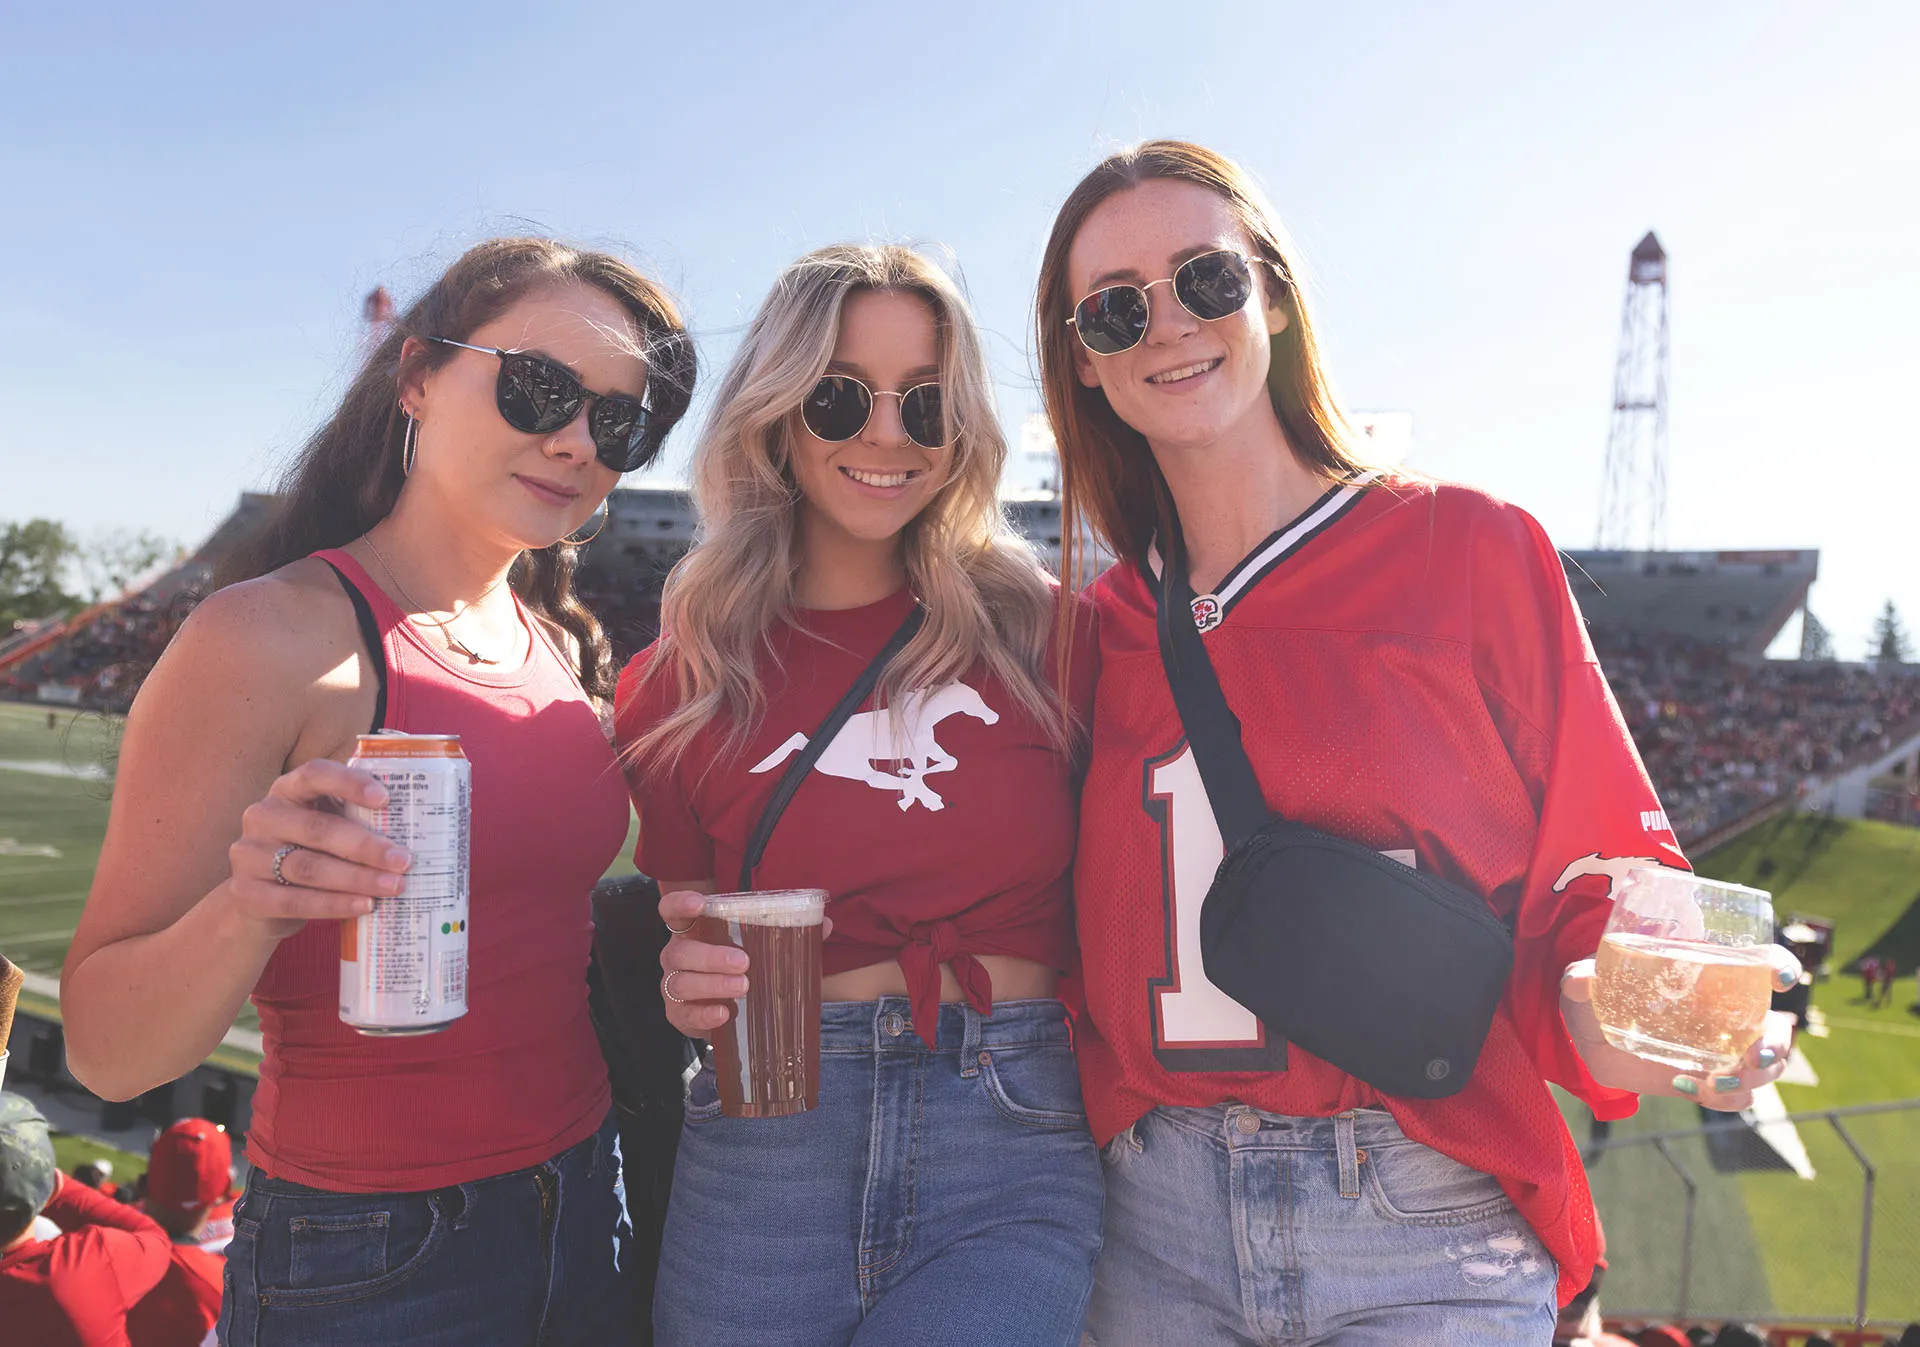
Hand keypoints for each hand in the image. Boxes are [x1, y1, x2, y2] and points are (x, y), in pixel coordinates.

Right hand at [223, 759, 411, 939]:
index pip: (315, 774)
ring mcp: (249, 855)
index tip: (385, 798)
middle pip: (318, 829)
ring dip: (356, 879)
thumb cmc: (310, 851)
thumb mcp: (327, 825)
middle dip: (366, 846)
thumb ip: (357, 818)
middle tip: (404, 860)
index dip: (349, 782)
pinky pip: (295, 901)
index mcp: (287, 790)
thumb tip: (420, 825)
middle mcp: (263, 816)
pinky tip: (364, 906)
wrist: (261, 897)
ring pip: (309, 867)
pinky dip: (334, 905)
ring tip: (393, 886)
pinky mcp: (247, 893)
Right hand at [654, 888, 832, 1035]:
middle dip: (711, 956)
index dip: (680, 903)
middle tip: (744, 962)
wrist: (729, 1008)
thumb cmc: (743, 966)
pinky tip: (724, 1014)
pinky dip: (704, 1014)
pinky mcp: (679, 1014)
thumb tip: (825, 923)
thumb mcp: (763, 946)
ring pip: (681, 982)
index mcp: (695, 930)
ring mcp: (674, 985)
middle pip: (681, 950)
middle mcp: (678, 955)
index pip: (673, 910)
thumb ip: (791, 932)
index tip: (699, 905)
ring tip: (743, 987)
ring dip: (712, 984)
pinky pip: (685, 1014)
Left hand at [1560, 945, 1800, 1110]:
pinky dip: (1725, 1099)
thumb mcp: (1584, 982)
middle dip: (1776, 1043)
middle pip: (1776, 1027)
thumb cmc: (1597, 996)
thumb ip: (1580, 979)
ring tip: (1719, 1082)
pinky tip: (1691, 1089)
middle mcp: (1725, 1012)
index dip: (1779, 965)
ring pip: (1766, 1067)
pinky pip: (1737, 1096)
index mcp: (1707, 974)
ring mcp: (1721, 1048)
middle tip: (1753, 1055)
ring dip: (1756, 1078)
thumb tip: (1582, 980)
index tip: (1780, 976)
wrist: (1590, 1038)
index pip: (1760, 962)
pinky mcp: (1709, 1079)